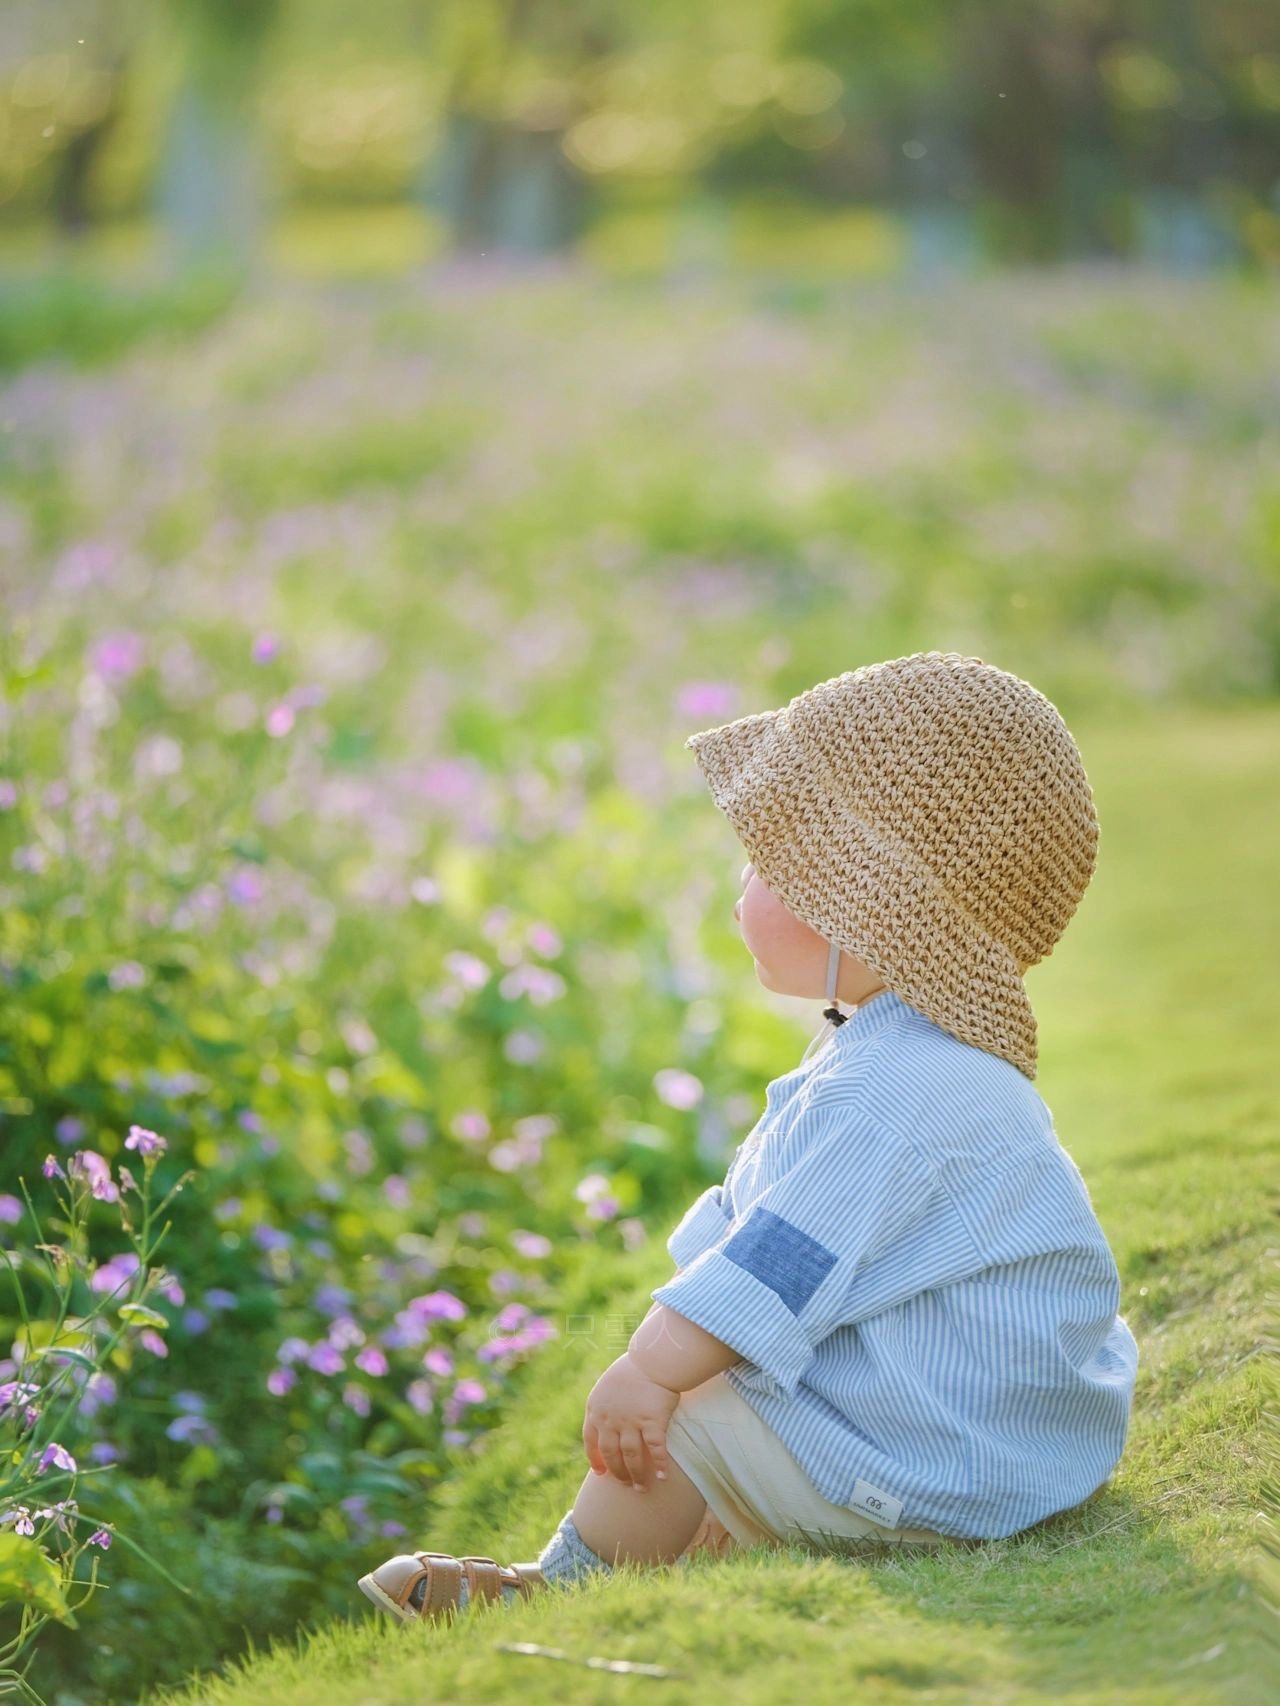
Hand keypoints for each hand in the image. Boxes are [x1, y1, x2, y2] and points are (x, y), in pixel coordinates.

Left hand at [582, 1352, 679, 1490]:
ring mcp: (631, 1422)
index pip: (590, 1442)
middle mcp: (611, 1419)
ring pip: (632, 1458)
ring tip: (641, 1488)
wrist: (651, 1359)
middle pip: (611, 1455)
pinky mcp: (653, 1422)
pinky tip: (663, 1476)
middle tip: (625, 1485)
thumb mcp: (607, 1386)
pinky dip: (660, 1465)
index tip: (600, 1474)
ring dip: (636, 1476)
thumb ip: (605, 1406)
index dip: (595, 1460)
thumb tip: (606, 1423)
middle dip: (617, 1473)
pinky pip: (656, 1450)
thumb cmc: (632, 1369)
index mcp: (596, 1410)